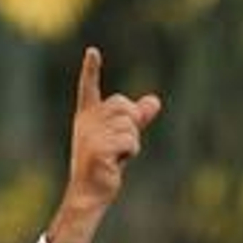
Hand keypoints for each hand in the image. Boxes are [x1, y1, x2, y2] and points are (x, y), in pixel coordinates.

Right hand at [47, 48, 160, 242]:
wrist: (90, 190)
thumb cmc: (106, 163)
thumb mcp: (123, 136)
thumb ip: (138, 118)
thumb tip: (155, 100)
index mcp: (88, 116)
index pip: (89, 89)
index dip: (91, 70)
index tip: (93, 51)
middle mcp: (87, 121)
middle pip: (124, 106)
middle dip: (132, 123)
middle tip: (119, 144)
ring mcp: (91, 135)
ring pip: (130, 125)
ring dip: (132, 142)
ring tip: (115, 155)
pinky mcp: (98, 149)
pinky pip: (131, 141)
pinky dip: (131, 152)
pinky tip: (116, 162)